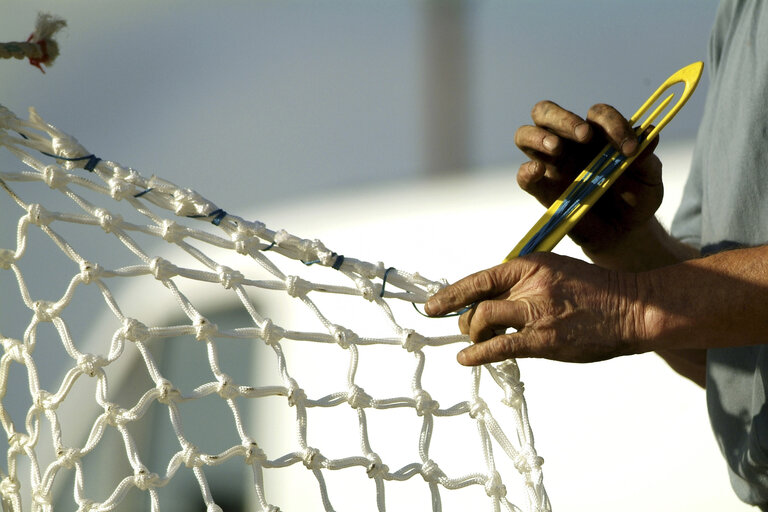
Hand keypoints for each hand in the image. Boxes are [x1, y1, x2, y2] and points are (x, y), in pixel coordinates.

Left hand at [425, 253, 647, 365]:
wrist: (632, 307)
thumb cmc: (596, 293)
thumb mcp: (556, 272)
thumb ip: (525, 283)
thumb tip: (491, 302)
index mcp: (530, 264)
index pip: (479, 279)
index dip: (451, 294)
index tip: (432, 306)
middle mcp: (529, 284)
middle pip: (477, 303)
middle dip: (466, 320)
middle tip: (469, 331)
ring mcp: (536, 311)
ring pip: (483, 320)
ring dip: (474, 335)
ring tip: (476, 344)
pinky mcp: (544, 339)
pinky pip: (499, 346)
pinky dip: (478, 354)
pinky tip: (468, 359)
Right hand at [515, 101, 662, 253]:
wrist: (624, 231)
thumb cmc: (636, 198)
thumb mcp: (649, 177)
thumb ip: (647, 157)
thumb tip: (649, 134)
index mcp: (596, 133)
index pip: (596, 114)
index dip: (612, 123)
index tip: (629, 148)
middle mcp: (567, 143)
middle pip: (546, 112)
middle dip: (563, 119)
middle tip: (583, 135)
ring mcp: (551, 165)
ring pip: (525, 135)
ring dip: (538, 136)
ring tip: (556, 148)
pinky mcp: (542, 190)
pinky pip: (524, 176)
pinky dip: (526, 171)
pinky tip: (537, 171)